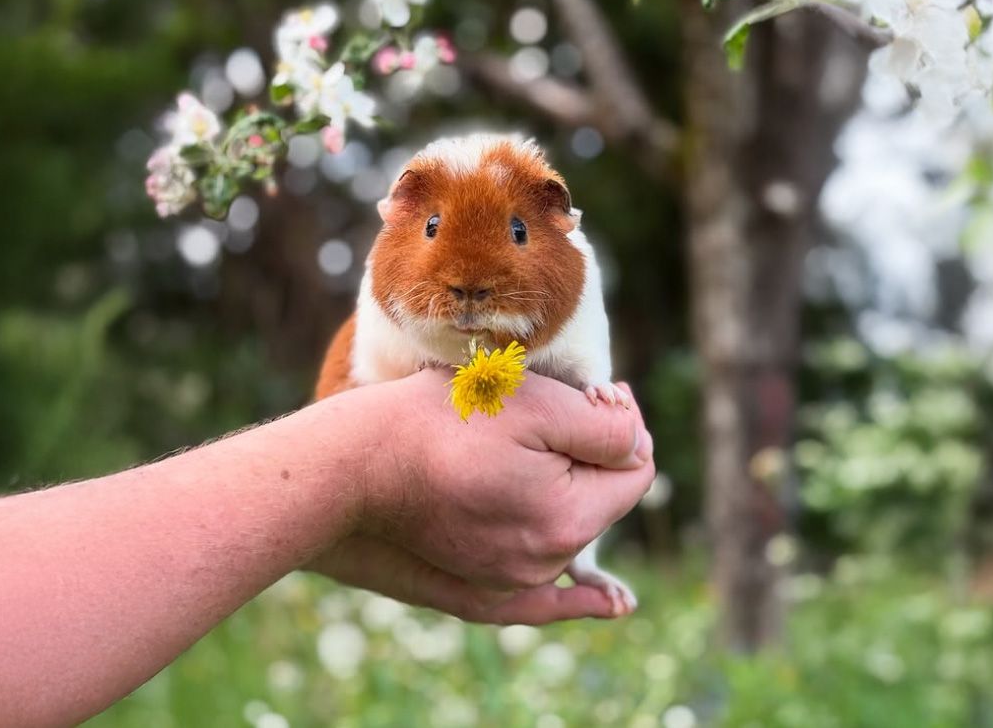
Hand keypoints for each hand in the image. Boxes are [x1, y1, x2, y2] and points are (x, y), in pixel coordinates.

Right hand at [309, 370, 653, 606]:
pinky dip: (569, 579)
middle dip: (591, 451)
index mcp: (567, 521)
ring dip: (563, 481)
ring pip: (568, 523)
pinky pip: (542, 583)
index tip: (598, 391)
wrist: (355, 466)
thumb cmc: (442, 424)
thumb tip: (637, 445)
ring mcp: (510, 579)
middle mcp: (545, 563)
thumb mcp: (537, 407)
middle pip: (602, 498)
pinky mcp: (479, 582)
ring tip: (524, 441)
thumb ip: (605, 430)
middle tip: (554, 407)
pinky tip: (606, 601)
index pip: (636, 470)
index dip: (625, 422)